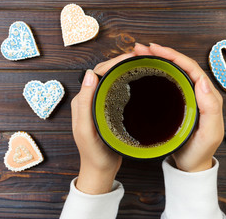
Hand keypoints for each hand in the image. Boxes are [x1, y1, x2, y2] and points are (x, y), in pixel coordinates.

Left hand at [71, 52, 135, 194]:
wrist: (100, 170)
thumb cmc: (93, 153)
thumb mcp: (86, 130)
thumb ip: (84, 104)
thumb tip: (89, 74)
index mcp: (82, 100)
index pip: (98, 72)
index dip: (114, 61)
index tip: (132, 56)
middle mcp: (90, 98)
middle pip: (106, 72)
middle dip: (122, 60)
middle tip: (142, 55)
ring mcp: (101, 103)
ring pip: (113, 79)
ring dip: (126, 68)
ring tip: (143, 62)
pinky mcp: (110, 109)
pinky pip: (119, 89)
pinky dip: (129, 80)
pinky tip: (140, 80)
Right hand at [133, 43, 223, 171]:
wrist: (191, 166)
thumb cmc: (200, 151)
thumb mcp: (210, 133)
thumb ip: (211, 108)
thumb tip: (202, 81)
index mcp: (207, 95)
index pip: (190, 67)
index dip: (173, 55)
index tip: (155, 49)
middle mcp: (198, 92)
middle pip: (180, 65)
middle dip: (161, 53)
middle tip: (141, 48)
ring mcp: (187, 97)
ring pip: (173, 72)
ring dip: (157, 60)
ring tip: (139, 54)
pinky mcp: (177, 103)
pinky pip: (168, 82)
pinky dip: (156, 73)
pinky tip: (145, 71)